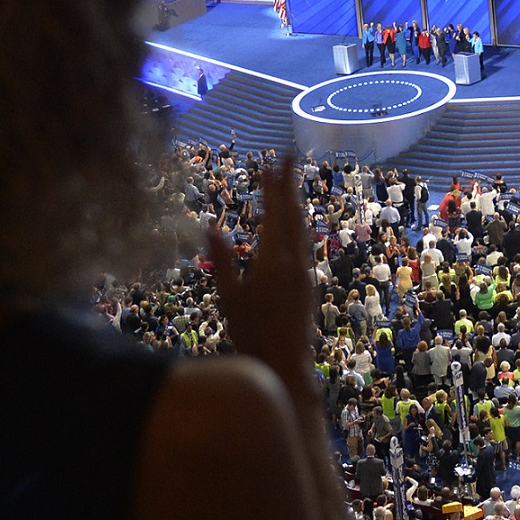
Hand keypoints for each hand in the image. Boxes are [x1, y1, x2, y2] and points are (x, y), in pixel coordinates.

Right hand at [211, 158, 314, 385]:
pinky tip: (295, 224)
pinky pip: (305, 243)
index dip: (272, 187)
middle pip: (293, 214)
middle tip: (288, 158)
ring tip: (291, 183)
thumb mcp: (229, 296)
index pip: (274, 214)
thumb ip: (222, 260)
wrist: (285, 361)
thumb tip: (211, 226)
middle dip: (289, 185)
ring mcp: (305, 271)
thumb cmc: (251, 332)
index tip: (270, 164)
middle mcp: (294, 260)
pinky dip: (299, 224)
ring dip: (296, 202)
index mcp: (274, 260)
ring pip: (302, 228)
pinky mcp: (308, 283)